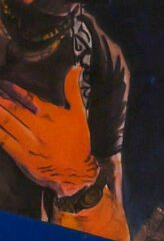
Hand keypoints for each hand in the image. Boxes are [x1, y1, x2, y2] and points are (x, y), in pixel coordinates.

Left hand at [0, 64, 99, 195]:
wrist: (77, 171)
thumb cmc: (78, 140)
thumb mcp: (79, 114)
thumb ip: (72, 90)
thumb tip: (75, 68)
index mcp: (51, 115)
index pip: (28, 98)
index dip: (12, 89)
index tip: (2, 84)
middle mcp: (39, 127)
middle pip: (12, 108)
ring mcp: (29, 142)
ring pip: (5, 122)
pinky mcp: (22, 156)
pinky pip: (3, 140)